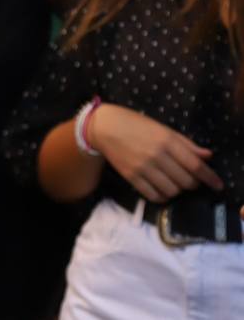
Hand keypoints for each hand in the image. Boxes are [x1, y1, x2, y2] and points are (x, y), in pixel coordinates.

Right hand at [88, 105, 223, 201]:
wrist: (104, 127)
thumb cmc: (136, 124)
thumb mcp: (163, 128)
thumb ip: (186, 143)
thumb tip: (208, 156)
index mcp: (167, 141)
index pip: (195, 166)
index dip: (210, 178)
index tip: (218, 185)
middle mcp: (156, 156)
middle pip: (186, 182)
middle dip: (193, 183)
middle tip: (189, 179)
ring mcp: (143, 168)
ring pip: (172, 191)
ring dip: (178, 190)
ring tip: (174, 183)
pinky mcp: (131, 177)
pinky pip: (154, 196)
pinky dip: (163, 197)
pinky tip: (163, 190)